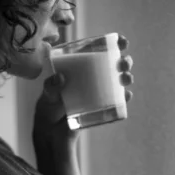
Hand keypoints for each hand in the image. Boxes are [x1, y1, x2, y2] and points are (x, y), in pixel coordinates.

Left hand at [32, 35, 134, 151]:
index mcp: (82, 69)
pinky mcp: (101, 110)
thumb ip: (50, 87)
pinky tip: (126, 96)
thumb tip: (60, 78)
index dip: (114, 44)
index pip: (101, 52)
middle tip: (123, 63)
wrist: (51, 133)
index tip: (121, 42)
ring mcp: (99, 94)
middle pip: (114, 65)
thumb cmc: (49, 108)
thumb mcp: (47, 95)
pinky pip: (116, 102)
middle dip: (124, 62)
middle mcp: (93, 79)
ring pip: (118, 82)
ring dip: (126, 77)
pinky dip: (123, 99)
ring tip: (125, 78)